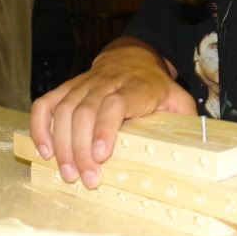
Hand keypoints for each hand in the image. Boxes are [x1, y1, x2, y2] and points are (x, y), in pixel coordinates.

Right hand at [30, 37, 196, 188]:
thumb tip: (196, 146)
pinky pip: (46, 104)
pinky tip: (45, 151)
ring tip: (67, 173)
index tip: (101, 155)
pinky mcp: (67, 88)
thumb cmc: (155, 86)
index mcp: (135, 87)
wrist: (131, 56)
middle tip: (86, 178)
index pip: (116, 103)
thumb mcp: (176, 98)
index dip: (105, 128)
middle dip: (81, 148)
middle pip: (86, 111)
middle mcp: (106, 83)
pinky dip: (40, 126)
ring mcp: (83, 84)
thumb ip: (184, 119)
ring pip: (64, 110)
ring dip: (62, 145)